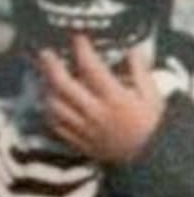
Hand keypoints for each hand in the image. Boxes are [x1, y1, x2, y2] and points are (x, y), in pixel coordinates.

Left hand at [38, 35, 164, 162]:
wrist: (145, 159)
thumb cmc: (149, 124)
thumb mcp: (152, 97)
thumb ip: (140, 73)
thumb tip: (130, 50)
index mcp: (115, 99)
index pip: (92, 70)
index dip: (82, 51)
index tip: (77, 38)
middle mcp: (95, 113)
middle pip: (64, 86)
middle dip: (51, 66)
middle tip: (45, 52)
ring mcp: (82, 128)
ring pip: (54, 105)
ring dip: (46, 88)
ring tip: (44, 76)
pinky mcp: (76, 140)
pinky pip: (54, 124)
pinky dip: (48, 110)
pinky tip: (48, 100)